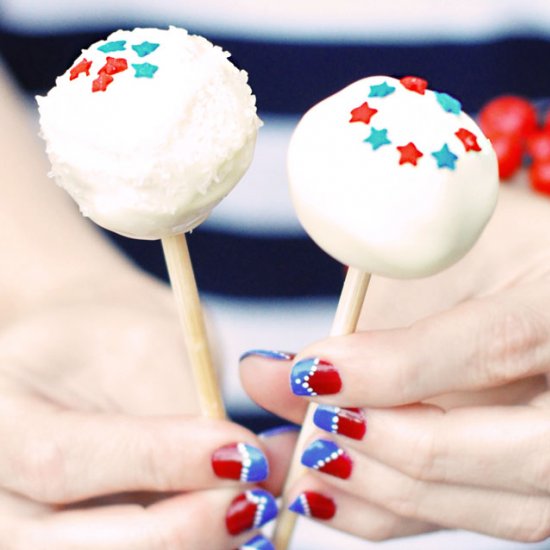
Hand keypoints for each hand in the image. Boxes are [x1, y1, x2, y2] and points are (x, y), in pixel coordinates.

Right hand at [0, 276, 289, 548]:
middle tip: (256, 504)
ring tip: (250, 515)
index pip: (61, 461)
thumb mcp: (142, 345)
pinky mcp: (66, 543)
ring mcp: (21, 532)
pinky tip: (228, 531)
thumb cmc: (112, 341)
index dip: (160, 463)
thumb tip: (245, 471)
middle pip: (63, 549)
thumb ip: (180, 411)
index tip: (243, 455)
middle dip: (178, 533)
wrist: (86, 360)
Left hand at [241, 183, 549, 542]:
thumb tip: (279, 374)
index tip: (306, 371)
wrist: (524, 275)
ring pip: (503, 507)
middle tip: (308, 425)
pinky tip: (329, 491)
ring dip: (384, 495)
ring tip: (300, 465)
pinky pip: (477, 513)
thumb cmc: (476, 255)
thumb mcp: (430, 264)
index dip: (394, 369)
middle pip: (516, 453)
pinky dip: (397, 514)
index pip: (496, 346)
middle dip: (395, 447)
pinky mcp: (535, 475)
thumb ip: (368, 320)